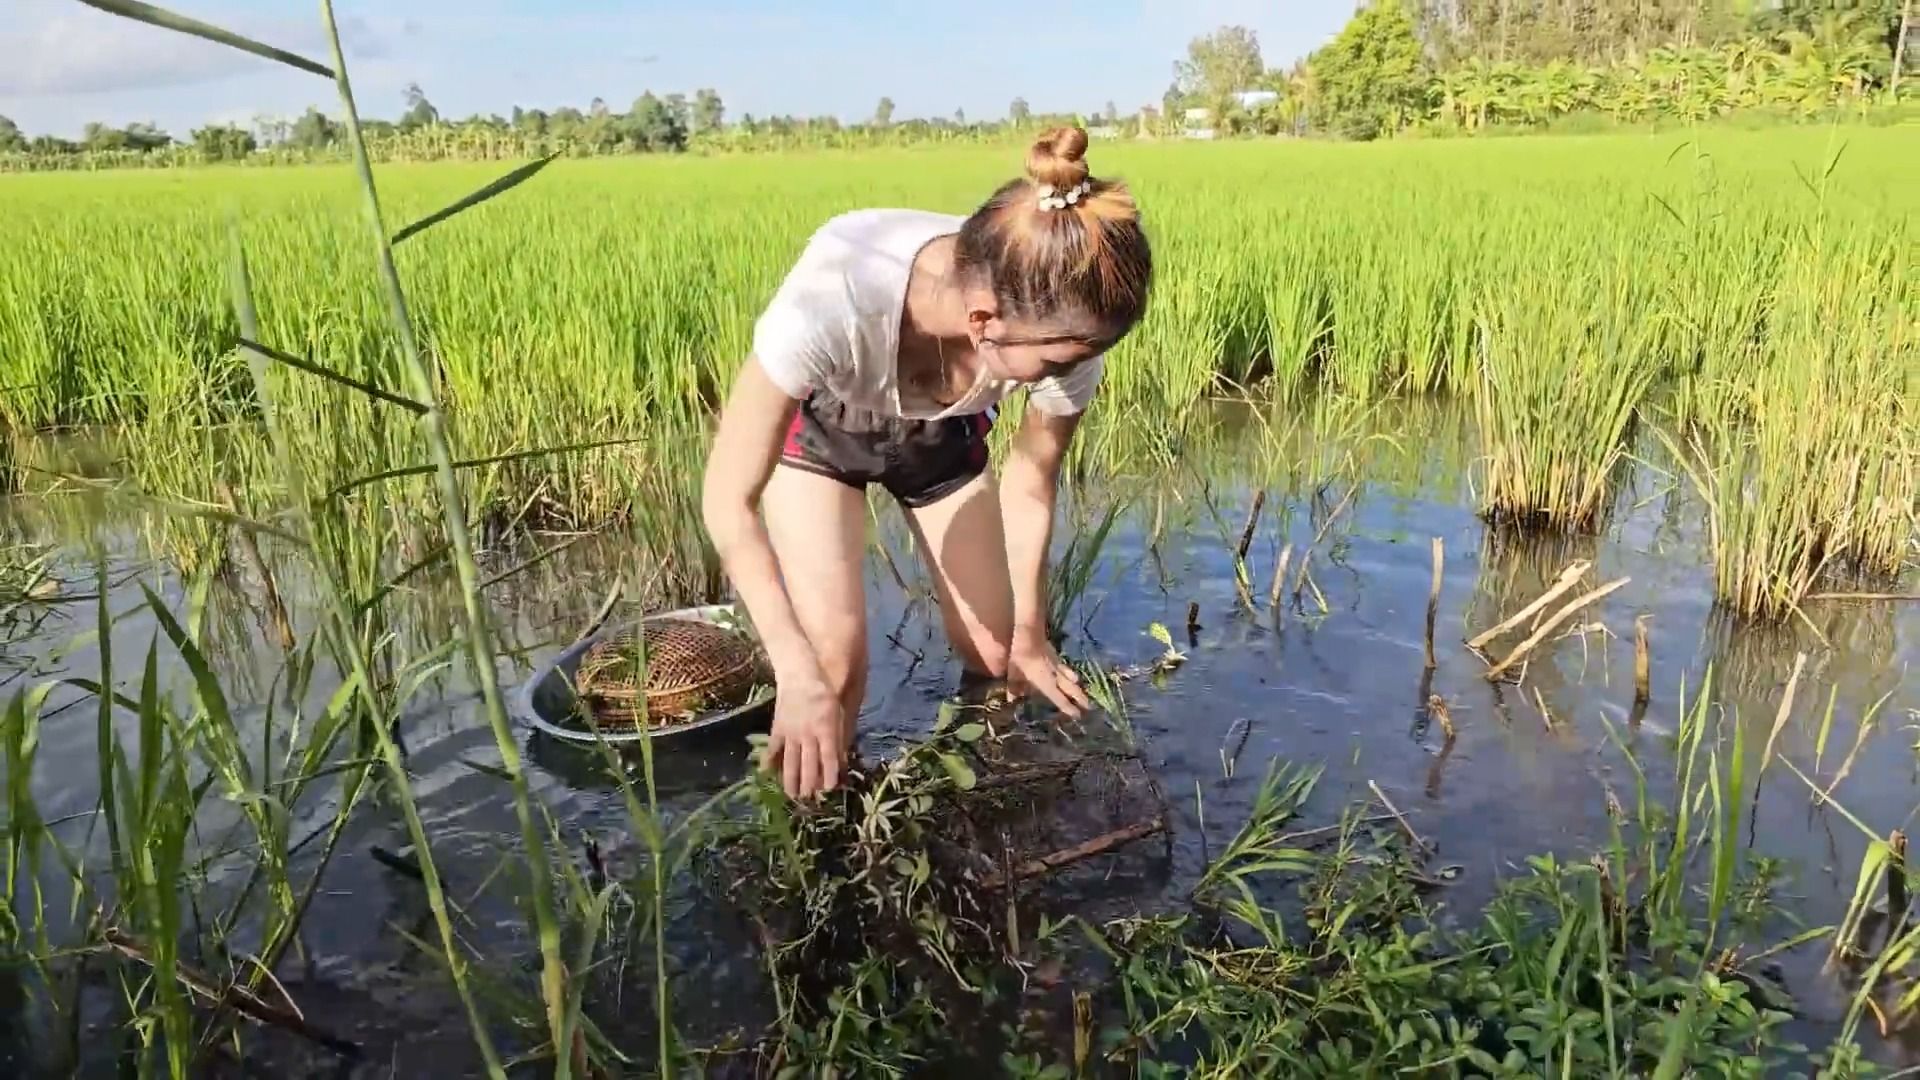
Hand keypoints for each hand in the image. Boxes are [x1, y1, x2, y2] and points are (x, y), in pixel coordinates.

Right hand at [763, 672, 845, 799]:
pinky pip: (774, 748)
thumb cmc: (824, 695)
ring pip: (790, 760)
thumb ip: (838, 739)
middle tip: (809, 800)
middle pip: (808, 763)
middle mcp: (808, 734)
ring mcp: (791, 732)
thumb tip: (842, 763)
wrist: (800, 676)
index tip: (828, 790)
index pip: (829, 757)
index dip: (829, 774)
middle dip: (809, 783)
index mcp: (825, 730)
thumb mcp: (838, 715)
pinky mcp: (778, 729)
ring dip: (791, 779)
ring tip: (792, 795)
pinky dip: (769, 761)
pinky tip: (766, 773)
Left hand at [1007, 630, 1090, 718]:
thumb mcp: (1014, 675)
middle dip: (1080, 699)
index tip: (1078, 715)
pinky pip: (1066, 669)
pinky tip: (1074, 677)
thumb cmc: (1020, 657)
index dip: (1068, 708)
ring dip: (1078, 688)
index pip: (1059, 698)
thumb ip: (1015, 688)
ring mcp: (1058, 666)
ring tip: (1086, 695)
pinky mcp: (1056, 657)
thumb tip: (1011, 701)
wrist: (1029, 636)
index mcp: (1046, 683)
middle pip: (1071, 690)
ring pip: (1071, 679)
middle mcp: (1055, 676)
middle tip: (1090, 708)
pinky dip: (1071, 675)